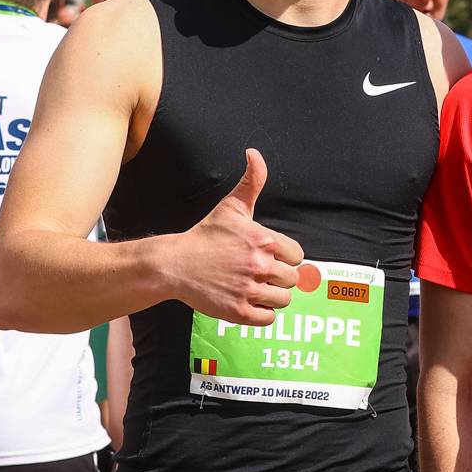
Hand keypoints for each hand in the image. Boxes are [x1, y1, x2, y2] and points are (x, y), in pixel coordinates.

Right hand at [170, 149, 303, 324]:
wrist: (174, 264)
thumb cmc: (206, 235)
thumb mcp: (232, 207)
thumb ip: (252, 181)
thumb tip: (254, 153)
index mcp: (265, 240)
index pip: (297, 256)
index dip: (284, 257)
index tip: (267, 257)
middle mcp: (260, 265)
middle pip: (292, 279)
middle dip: (278, 277)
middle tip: (257, 273)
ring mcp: (249, 290)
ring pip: (283, 300)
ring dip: (272, 296)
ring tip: (253, 287)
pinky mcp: (238, 312)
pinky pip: (268, 319)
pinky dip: (261, 313)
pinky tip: (247, 302)